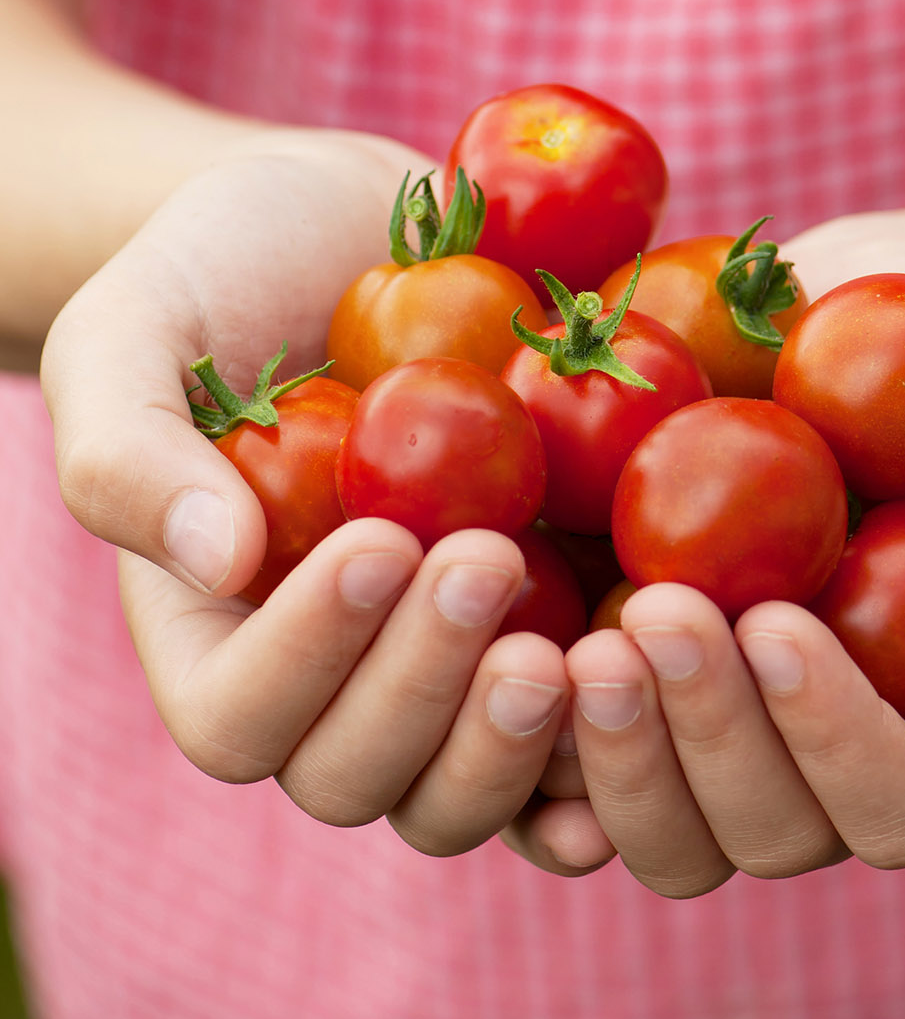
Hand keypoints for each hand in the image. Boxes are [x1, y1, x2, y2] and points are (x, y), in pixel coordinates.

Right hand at [42, 131, 568, 848]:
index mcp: (215, 633)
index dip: (307, 659)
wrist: (360, 226)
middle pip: (362, 778)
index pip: (241, 717)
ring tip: (591, 630)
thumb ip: (129, 446)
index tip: (376, 540)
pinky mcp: (537, 633)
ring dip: (524, 739)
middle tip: (487, 559)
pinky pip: (574, 746)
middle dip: (427, 691)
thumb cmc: (226, 266)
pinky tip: (662, 667)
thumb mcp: (134, 324)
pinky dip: (616, 739)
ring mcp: (439, 670)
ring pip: (471, 791)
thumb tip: (215, 563)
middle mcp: (328, 680)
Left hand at [503, 208, 904, 892]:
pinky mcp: (620, 684)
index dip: (830, 740)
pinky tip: (491, 653)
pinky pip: (554, 762)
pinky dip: (518, 736)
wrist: (876, 324)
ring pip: (652, 824)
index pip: (892, 808)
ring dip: (607, 754)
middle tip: (656, 616)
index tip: (776, 619)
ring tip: (571, 637)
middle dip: (702, 739)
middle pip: (757, 832)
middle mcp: (813, 768)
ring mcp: (708, 738)